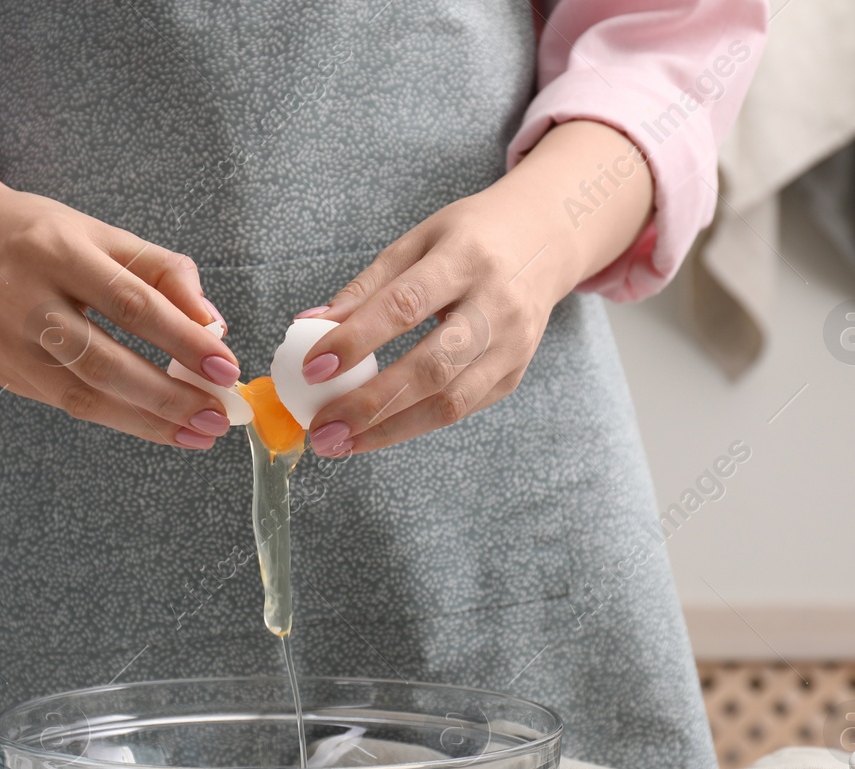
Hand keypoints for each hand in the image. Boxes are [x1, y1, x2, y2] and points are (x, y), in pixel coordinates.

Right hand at [0, 132, 240, 448]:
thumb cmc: (44, 239)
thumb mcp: (104, 235)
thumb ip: (162, 273)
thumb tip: (212, 326)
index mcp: (57, 250)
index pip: (131, 302)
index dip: (183, 340)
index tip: (225, 368)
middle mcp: (24, 298)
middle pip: (104, 360)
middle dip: (168, 396)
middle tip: (217, 416)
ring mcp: (7, 342)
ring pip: (84, 394)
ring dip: (148, 421)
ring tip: (197, 433)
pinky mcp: (2, 372)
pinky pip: (68, 403)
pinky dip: (119, 417)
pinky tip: (157, 424)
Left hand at [301, 121, 653, 456]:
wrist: (547, 241)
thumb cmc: (470, 239)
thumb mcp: (417, 242)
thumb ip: (366, 288)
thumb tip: (307, 327)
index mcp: (466, 258)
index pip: (406, 305)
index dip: (357, 339)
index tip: (311, 368)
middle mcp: (497, 305)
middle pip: (432, 366)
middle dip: (369, 403)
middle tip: (320, 427)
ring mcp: (512, 345)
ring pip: (450, 402)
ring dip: (388, 430)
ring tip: (338, 443)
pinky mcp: (513, 375)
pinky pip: (460, 409)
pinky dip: (412, 425)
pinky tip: (373, 433)